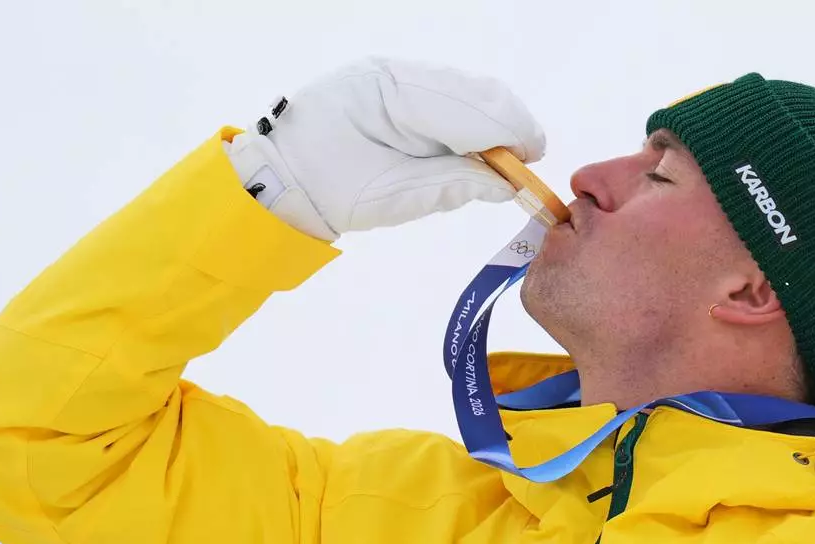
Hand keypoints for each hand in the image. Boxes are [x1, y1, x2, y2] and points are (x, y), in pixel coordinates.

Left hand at [225, 57, 546, 240]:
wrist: (281, 181)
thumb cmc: (332, 192)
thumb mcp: (396, 196)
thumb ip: (454, 184)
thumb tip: (504, 182)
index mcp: (390, 96)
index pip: (466, 104)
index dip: (508, 128)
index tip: (533, 155)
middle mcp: (394, 76)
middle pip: (471, 89)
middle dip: (505, 122)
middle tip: (525, 159)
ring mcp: (392, 76)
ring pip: (462, 88)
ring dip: (489, 120)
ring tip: (503, 157)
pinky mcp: (393, 86)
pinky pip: (445, 94)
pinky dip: (468, 118)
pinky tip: (475, 145)